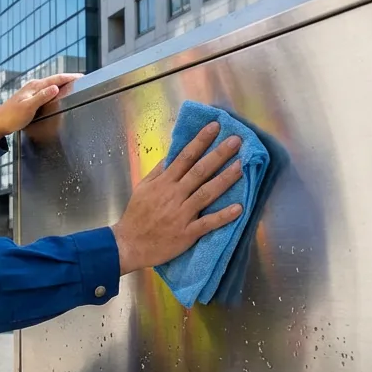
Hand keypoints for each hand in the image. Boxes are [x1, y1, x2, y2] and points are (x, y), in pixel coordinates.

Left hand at [0, 74, 81, 140]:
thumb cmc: (11, 116)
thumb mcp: (28, 107)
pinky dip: (54, 91)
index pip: (56, 79)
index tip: (80, 77)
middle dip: (67, 79)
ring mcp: (31, 92)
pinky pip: (46, 91)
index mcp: (34, 86)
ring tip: (72, 86)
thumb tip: (55, 87)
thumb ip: (42, 97)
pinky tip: (57, 95)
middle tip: (80, 80)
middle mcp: (33, 86)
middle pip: (54, 80)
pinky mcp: (30, 98)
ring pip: (50, 85)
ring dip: (61, 84)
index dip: (69, 77)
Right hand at [111, 122, 244, 274]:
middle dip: (218, 154)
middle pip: (199, 171)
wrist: (129, 244)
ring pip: (206, 193)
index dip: (200, 141)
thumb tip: (173, 154)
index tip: (214, 127)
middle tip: (236, 141)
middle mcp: (174, 195)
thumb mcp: (143, 188)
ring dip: (225, 179)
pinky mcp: (187, 233)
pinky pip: (208, 223)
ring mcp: (182, 214)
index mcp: (164, 183)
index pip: (185, 157)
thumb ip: (159, 171)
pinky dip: (223, 216)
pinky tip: (239, 208)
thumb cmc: (137, 216)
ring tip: (241, 166)